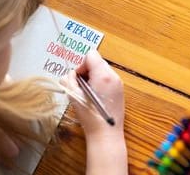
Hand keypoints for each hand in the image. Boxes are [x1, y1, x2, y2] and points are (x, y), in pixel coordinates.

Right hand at [63, 50, 126, 174]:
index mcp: (103, 74)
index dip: (81, 65)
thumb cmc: (89, 115)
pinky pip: (107, 80)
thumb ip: (68, 80)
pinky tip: (95, 99)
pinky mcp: (120, 91)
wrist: (106, 135)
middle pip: (97, 62)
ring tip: (87, 95)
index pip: (91, 55)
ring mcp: (119, 84)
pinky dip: (99, 85)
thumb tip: (70, 75)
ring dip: (92, 78)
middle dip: (86, 72)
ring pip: (102, 71)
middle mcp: (114, 76)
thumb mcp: (73, 95)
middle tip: (81, 88)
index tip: (77, 79)